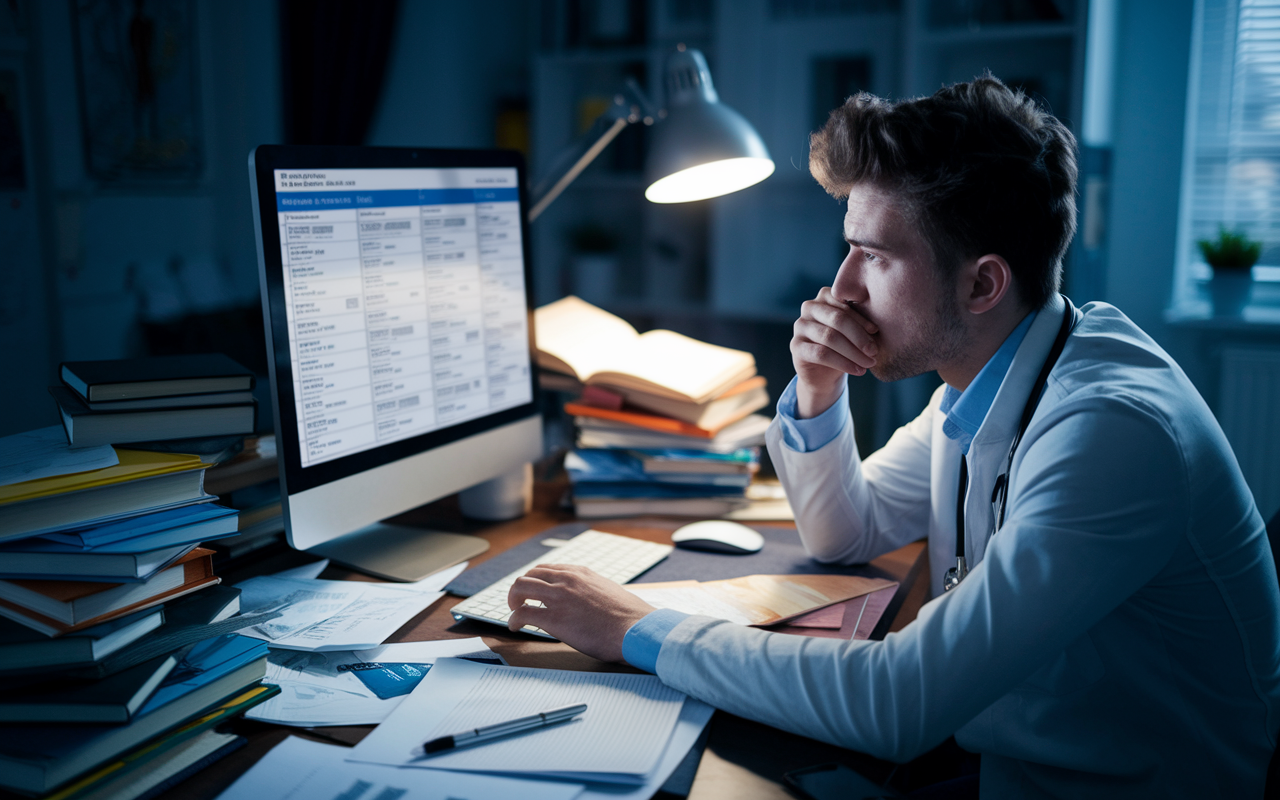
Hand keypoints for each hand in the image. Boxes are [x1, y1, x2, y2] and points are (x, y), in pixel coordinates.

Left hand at [507, 564, 656, 662]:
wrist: (636, 629)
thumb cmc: (628, 616)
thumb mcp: (608, 591)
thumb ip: (592, 590)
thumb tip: (588, 599)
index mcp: (580, 573)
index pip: (547, 569)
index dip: (536, 581)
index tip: (534, 593)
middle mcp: (566, 580)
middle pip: (529, 575)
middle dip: (520, 589)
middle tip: (520, 602)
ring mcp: (558, 598)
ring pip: (520, 588)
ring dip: (513, 600)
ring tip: (515, 612)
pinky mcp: (554, 619)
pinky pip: (522, 614)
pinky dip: (513, 620)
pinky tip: (515, 628)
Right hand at [790, 287, 878, 416]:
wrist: (825, 372)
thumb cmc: (846, 345)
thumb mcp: (856, 331)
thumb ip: (863, 322)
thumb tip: (884, 324)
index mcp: (826, 296)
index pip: (845, 304)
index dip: (862, 319)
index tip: (877, 332)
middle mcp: (809, 307)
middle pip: (837, 319)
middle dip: (859, 337)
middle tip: (875, 352)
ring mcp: (800, 326)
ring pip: (830, 337)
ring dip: (853, 353)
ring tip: (869, 363)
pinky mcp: (795, 346)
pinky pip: (821, 354)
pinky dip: (843, 363)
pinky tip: (858, 371)